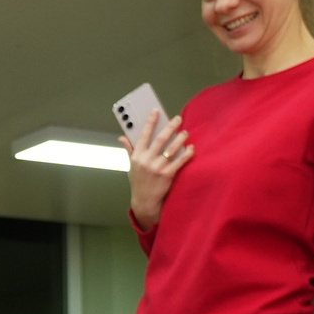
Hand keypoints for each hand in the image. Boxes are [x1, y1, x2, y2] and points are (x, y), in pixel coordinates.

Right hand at [123, 111, 193, 229]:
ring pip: (171, 148)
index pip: (143, 135)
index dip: (150, 122)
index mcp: (137, 156)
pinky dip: (187, 153)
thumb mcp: (131, 166)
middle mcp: (146, 160)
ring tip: (185, 132)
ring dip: (180, 138)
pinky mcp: (167, 175)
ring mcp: (157, 168)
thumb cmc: (139, 182)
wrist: (144, 201)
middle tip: (178, 119)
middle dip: (170, 127)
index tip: (156, 111)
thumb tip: (122, 137)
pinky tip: (191, 148)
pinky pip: (179, 161)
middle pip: (160, 139)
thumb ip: (129, 150)